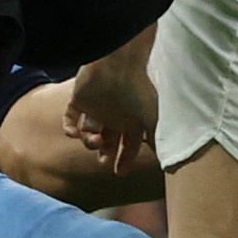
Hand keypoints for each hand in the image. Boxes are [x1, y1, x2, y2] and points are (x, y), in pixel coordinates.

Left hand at [63, 56, 158, 175]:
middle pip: (109, 141)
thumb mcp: (153, 118)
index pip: (130, 144)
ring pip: (89, 133)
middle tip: (103, 162)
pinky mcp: (80, 99)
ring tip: (96, 140)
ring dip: (90, 142)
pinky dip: (69, 128)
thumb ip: (157, 140)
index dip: (126, 159)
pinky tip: (74, 133)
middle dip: (105, 154)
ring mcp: (97, 107)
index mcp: (133, 120)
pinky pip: (70, 118)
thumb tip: (167, 162)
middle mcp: (115, 115)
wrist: (118, 64)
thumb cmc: (138, 90)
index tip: (120, 173)